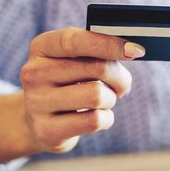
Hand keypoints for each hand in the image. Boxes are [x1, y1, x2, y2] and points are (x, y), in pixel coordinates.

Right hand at [0, 27, 144, 162]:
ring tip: (103, 100)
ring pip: (97, 95)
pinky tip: (97, 116)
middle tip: (121, 84)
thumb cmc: (66, 83)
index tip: (136, 50)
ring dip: (111, 99)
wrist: (38, 122)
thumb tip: (132, 50)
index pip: (75, 40)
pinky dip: (106, 118)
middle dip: (119, 77)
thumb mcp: (73, 60)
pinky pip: (95, 120)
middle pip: (96, 67)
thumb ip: (96, 50)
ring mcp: (37, 103)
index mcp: (41, 47)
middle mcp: (33, 73)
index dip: (109, 44)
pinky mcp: (47, 130)